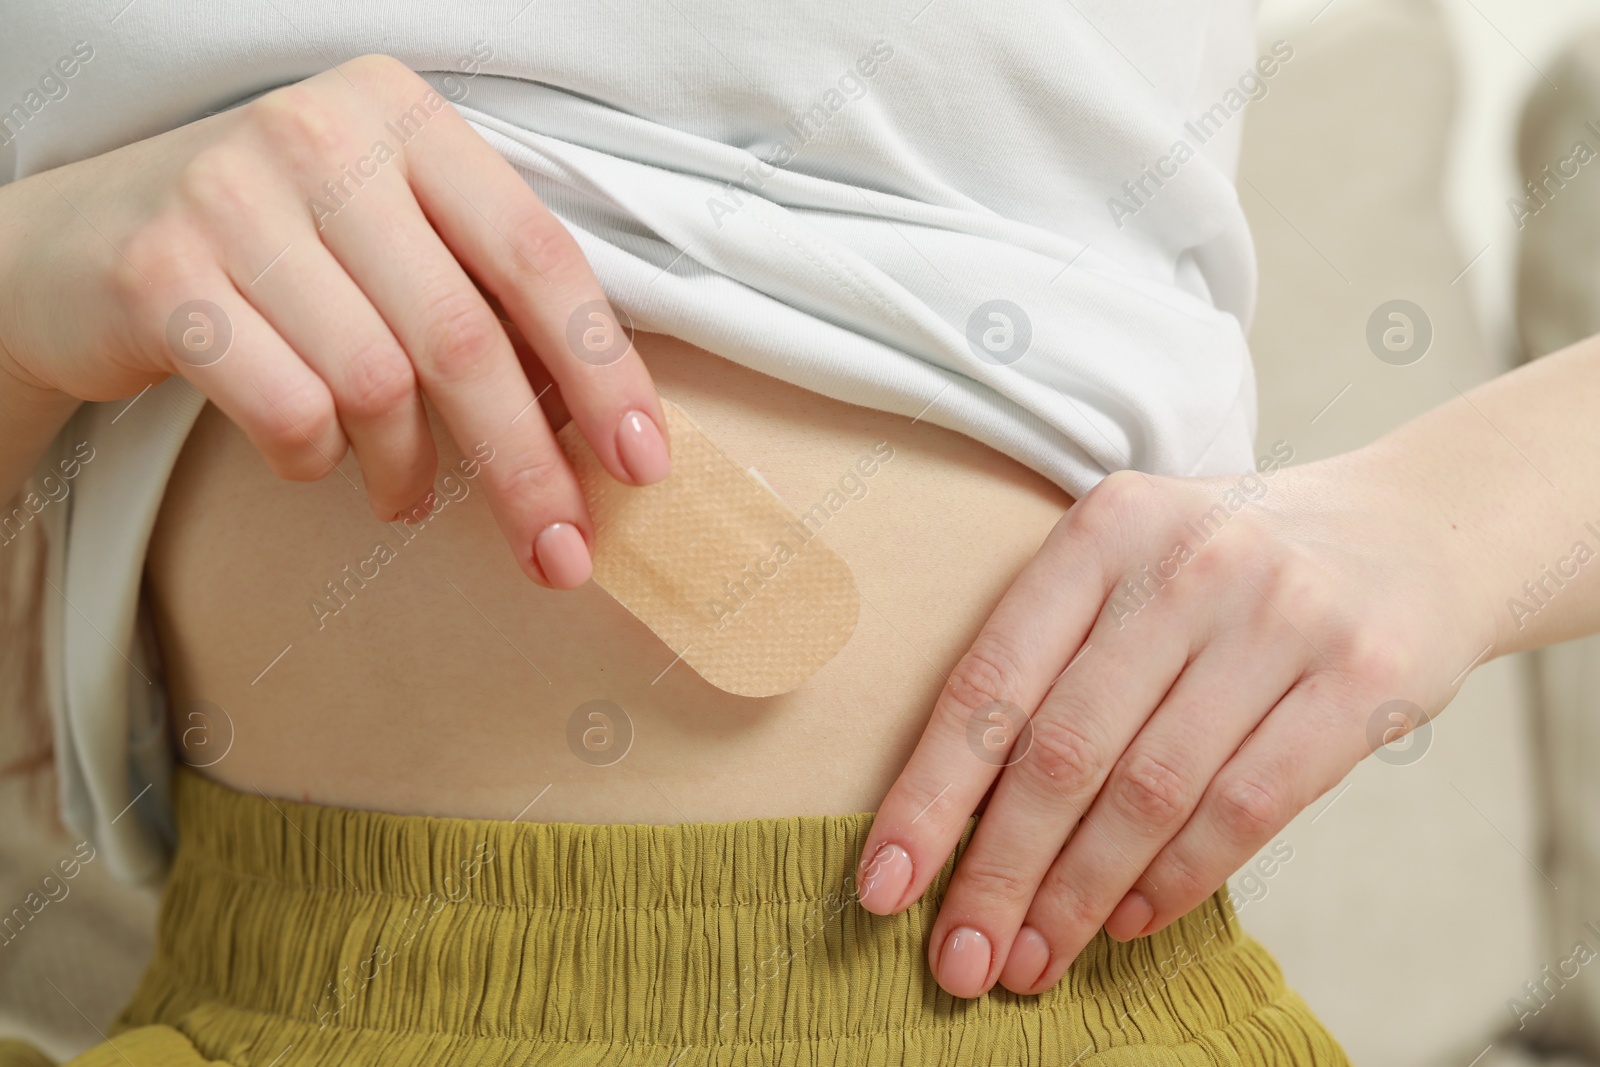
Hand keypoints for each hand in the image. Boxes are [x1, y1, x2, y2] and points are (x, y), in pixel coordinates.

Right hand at [0, 54, 667, 588]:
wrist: (79, 248)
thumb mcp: (388, 235)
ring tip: (404, 494)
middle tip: (559, 550)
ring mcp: (234, 195)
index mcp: (407, 118)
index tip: (644, 461)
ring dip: (408, 470)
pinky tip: (314, 459)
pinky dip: (317, 462)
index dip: (603, 370)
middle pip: (464, 337)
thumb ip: (483, 293)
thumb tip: (600, 423)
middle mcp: (324, 135)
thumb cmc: (277, 254)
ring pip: (377, 385)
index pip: (536, 256)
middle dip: (526, 465)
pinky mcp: (163, 270)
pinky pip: (289, 410)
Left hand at [854, 449, 1494, 996]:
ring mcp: (1279, 617)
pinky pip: (1247, 807)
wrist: (1414, 531)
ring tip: (1035, 958)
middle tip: (961, 958)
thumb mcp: (1133, 567)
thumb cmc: (1233, 571)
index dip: (930, 793)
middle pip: (1063, 751)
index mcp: (1103, 530)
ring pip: (1150, 791)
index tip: (885, 886)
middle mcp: (1185, 564)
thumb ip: (1053, 661)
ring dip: (1081, 895)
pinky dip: (1178, 880)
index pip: (991, 680)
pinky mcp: (1361, 679)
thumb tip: (958, 821)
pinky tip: (1131, 922)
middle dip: (998, 872)